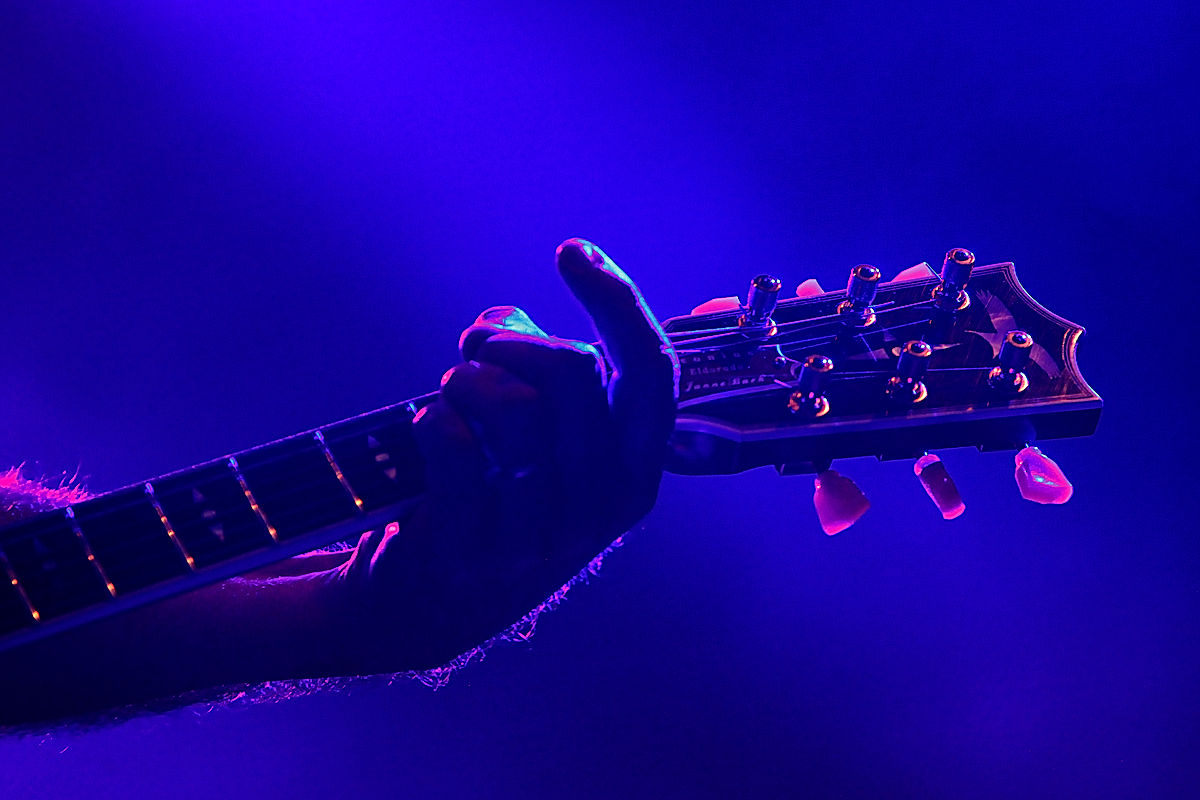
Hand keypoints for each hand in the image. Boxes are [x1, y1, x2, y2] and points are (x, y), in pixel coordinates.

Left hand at [336, 239, 678, 671]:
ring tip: (452, 390)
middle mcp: (602, 506)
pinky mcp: (474, 554)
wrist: (432, 602)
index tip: (570, 250)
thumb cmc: (492, 491)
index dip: (617, 300)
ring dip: (468, 378)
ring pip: (512, 407)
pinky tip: (430, 428)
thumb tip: (503, 324)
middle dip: (511, 340)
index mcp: (634, 469)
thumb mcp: (537, 432)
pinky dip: (433, 420)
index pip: (652, 372)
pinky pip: (453, 449)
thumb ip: (534, 365)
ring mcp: (539, 537)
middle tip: (478, 350)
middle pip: (573, 372)